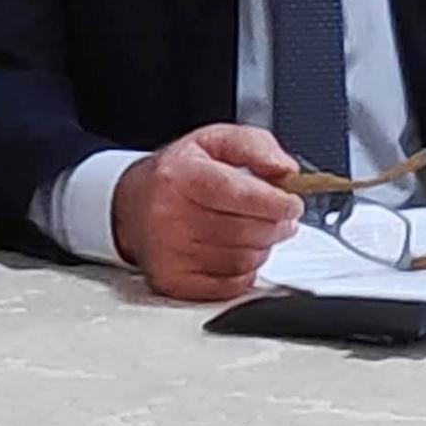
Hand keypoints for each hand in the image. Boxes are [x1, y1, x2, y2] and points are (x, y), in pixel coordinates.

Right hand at [112, 123, 304, 300]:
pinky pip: (229, 285)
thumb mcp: (215, 141)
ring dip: (262, 248)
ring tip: (257, 231)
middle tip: (282, 218)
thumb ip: (256, 146)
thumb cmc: (178, 174)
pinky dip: (246, 271)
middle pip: (245, 231)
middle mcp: (168, 215)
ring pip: (242, 260)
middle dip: (276, 226)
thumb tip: (286, 171)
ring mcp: (168, 252)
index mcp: (180, 176)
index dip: (275, 203)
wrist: (132, 204)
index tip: (293, 204)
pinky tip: (239, 252)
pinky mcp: (171, 281)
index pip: (239, 195)